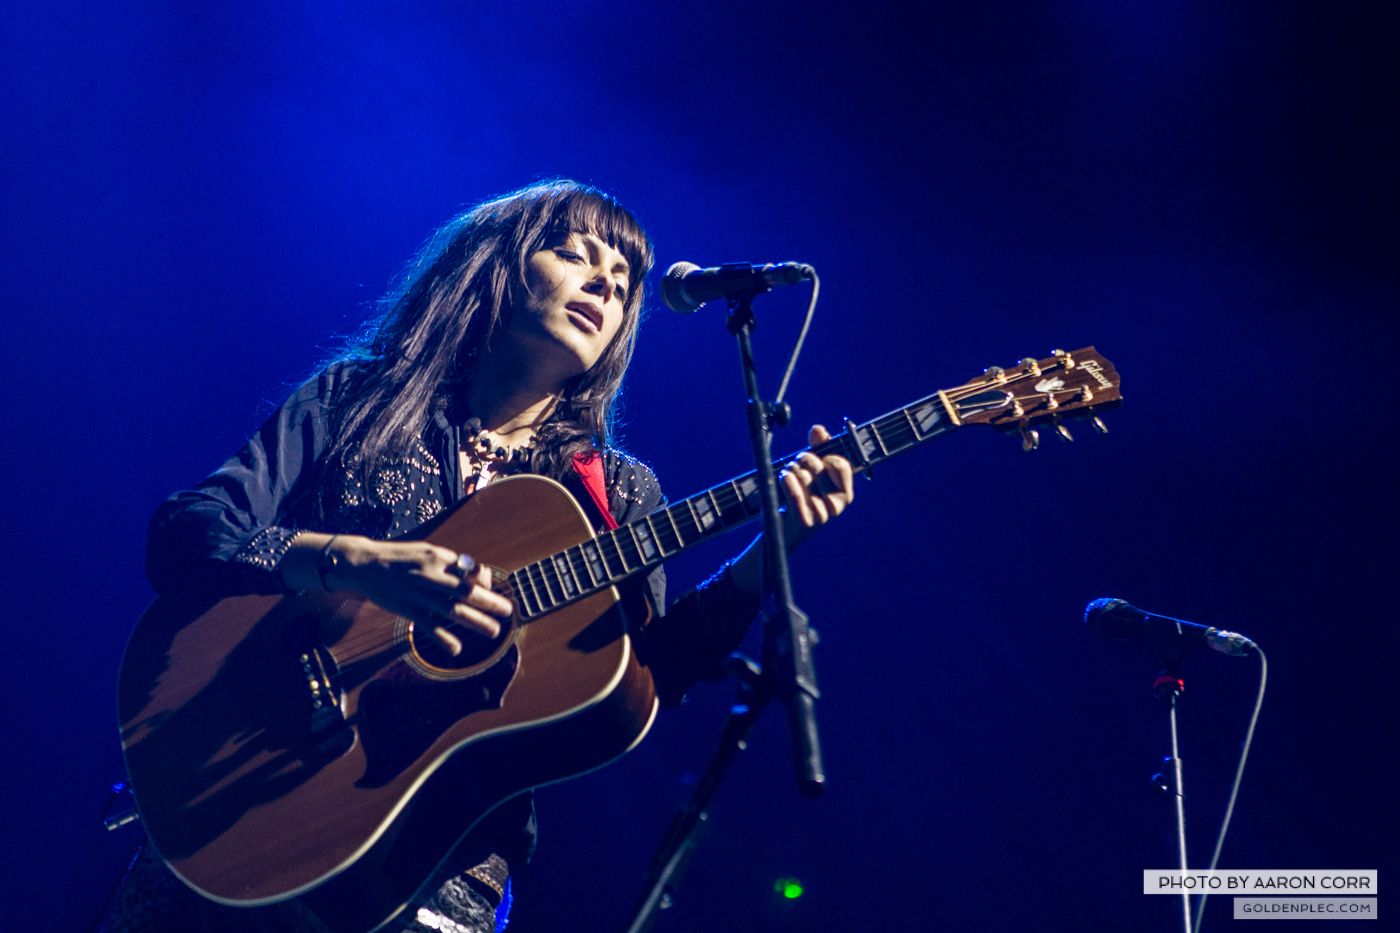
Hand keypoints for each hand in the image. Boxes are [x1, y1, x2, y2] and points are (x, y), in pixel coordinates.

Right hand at [319, 536, 512, 639]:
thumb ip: (451, 563)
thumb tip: (475, 575)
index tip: (491, 590)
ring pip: (452, 611)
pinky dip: (443, 639)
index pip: (469, 572)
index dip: (484, 582)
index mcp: (439, 558)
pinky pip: (428, 626)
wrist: (366, 564)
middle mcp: (431, 575)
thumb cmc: (402, 557)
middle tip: (507, 612)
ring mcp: (418, 594)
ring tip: (493, 631)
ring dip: (475, 622)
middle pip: (466, 592)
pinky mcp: (406, 609)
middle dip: (490, 602)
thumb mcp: (428, 551)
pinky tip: (456, 649)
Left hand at [779, 424, 855, 532]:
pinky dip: (786, 480)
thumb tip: (819, 429)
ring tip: (789, 475)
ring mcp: (821, 515)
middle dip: (803, 459)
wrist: (783, 528)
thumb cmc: (801, 496)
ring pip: (803, 476)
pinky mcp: (805, 521)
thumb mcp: (812, 471)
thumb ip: (818, 449)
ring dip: (791, 470)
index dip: (825, 456)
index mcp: (844, 493)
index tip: (818, 458)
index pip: (840, 464)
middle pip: (818, 466)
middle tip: (797, 463)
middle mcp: (836, 506)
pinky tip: (784, 478)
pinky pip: (794, 491)